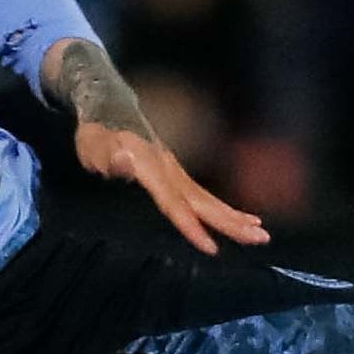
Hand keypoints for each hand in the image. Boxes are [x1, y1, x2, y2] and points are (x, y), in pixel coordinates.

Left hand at [47, 37, 266, 256]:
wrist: (108, 106)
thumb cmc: (96, 133)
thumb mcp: (93, 145)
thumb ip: (109, 157)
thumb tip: (124, 160)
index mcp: (150, 167)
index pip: (173, 203)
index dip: (191, 226)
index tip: (212, 247)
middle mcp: (169, 169)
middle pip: (203, 202)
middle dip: (231, 222)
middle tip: (261, 237)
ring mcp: (175, 170)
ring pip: (208, 198)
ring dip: (235, 216)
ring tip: (260, 232)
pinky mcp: (176, 173)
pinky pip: (203, 194)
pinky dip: (224, 207)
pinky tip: (241, 217)